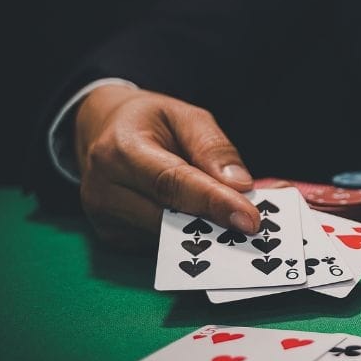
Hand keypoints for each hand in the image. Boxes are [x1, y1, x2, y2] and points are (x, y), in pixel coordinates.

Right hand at [75, 84, 260, 247]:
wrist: (101, 131)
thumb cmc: (148, 122)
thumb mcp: (184, 116)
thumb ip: (213, 147)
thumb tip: (240, 185)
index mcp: (119, 150)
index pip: (172, 183)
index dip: (213, 202)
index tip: (250, 219)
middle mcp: (104, 189)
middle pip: (171, 218)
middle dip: (218, 223)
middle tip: (259, 226)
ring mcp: (105, 219)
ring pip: (169, 238)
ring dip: (208, 232)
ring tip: (239, 221)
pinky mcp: (113, 237)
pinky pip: (162, 245)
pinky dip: (190, 237)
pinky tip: (208, 224)